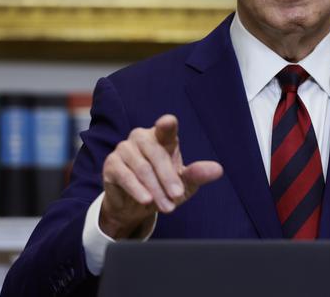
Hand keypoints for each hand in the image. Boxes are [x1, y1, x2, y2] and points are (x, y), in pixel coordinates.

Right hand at [100, 114, 222, 238]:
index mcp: (162, 137)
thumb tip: (218, 170)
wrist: (135, 205)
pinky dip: (137, 190)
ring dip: (156, 189)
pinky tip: (146, 200)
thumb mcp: (184, 184)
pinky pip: (125, 176)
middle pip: (156, 154)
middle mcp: (142, 137)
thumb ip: (197, 175)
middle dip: (168, 177)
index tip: (167, 123)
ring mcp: (124, 149)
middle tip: (177, 195)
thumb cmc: (163, 187)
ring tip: (167, 206)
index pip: (165, 128)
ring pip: (142, 168)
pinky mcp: (111, 164)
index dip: (166, 125)